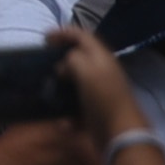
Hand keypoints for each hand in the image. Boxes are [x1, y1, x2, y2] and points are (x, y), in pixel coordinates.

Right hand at [56, 26, 148, 154]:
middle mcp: (102, 72)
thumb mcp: (85, 70)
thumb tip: (62, 65)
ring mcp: (100, 92)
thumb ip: (72, 59)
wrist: (120, 132)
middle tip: (46, 59)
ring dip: (62, 83)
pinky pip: (78, 105)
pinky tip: (62, 121)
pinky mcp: (97, 110)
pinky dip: (68, 111)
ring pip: (78, 81)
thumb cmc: (102, 97)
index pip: (82, 36)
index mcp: (101, 58)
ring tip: (48, 85)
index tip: (45, 38)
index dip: (63, 32)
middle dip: (62, 56)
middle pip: (81, 57)